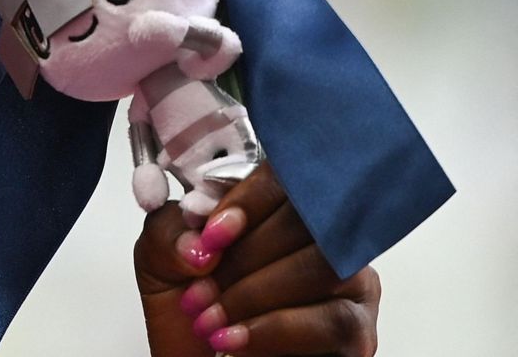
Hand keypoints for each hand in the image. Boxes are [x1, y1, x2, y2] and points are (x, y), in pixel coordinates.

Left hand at [135, 163, 379, 355]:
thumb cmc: (188, 309)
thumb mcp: (161, 260)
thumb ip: (171, 231)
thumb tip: (198, 236)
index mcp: (280, 207)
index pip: (286, 178)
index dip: (248, 201)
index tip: (209, 236)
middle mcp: (325, 238)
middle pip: (308, 222)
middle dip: (244, 257)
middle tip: (198, 292)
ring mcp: (351, 284)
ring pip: (324, 267)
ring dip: (255, 295)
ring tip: (209, 322)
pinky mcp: (359, 333)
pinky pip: (333, 320)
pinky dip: (274, 329)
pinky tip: (235, 341)